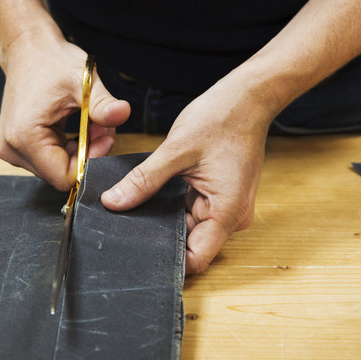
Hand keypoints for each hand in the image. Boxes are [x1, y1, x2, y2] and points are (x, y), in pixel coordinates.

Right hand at [0, 32, 130, 190]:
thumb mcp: (83, 82)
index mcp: (24, 137)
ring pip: (57, 167)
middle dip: (87, 152)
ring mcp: (10, 149)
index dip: (90, 160)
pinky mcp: (15, 146)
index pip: (64, 176)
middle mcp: (11, 149)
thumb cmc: (52, 61)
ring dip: (79, 149)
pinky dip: (68, 146)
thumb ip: (103, 104)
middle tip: (100, 125)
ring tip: (89, 120)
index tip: (104, 135)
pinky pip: (50, 159)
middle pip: (60, 173)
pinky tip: (76, 125)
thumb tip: (123, 113)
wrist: (28, 48)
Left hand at [101, 75, 270, 273]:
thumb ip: (143, 180)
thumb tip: (113, 203)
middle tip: (128, 224)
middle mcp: (231, 216)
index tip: (137, 253)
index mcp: (227, 212)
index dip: (167, 261)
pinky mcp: (219, 196)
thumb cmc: (222, 118)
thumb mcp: (176, 150)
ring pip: (188, 227)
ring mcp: (226, 207)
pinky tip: (156, 191)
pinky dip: (173, 204)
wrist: (247, 97)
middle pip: (190, 243)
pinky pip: (192, 210)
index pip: (196, 259)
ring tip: (141, 202)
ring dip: (165, 218)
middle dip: (160, 236)